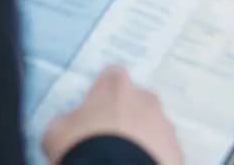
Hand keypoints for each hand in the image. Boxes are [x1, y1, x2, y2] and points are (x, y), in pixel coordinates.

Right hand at [42, 65, 183, 164]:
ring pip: (153, 128)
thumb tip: (69, 125)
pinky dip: (152, 159)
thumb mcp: (56, 132)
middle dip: (125, 117)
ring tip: (122, 160)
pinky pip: (163, 153)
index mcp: (116, 86)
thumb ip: (67, 121)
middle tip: (108, 140)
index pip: (111, 76)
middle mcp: (146, 100)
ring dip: (141, 140)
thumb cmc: (83, 148)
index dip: (102, 94)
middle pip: (137, 101)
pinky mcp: (176, 152)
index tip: (95, 110)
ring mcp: (164, 126)